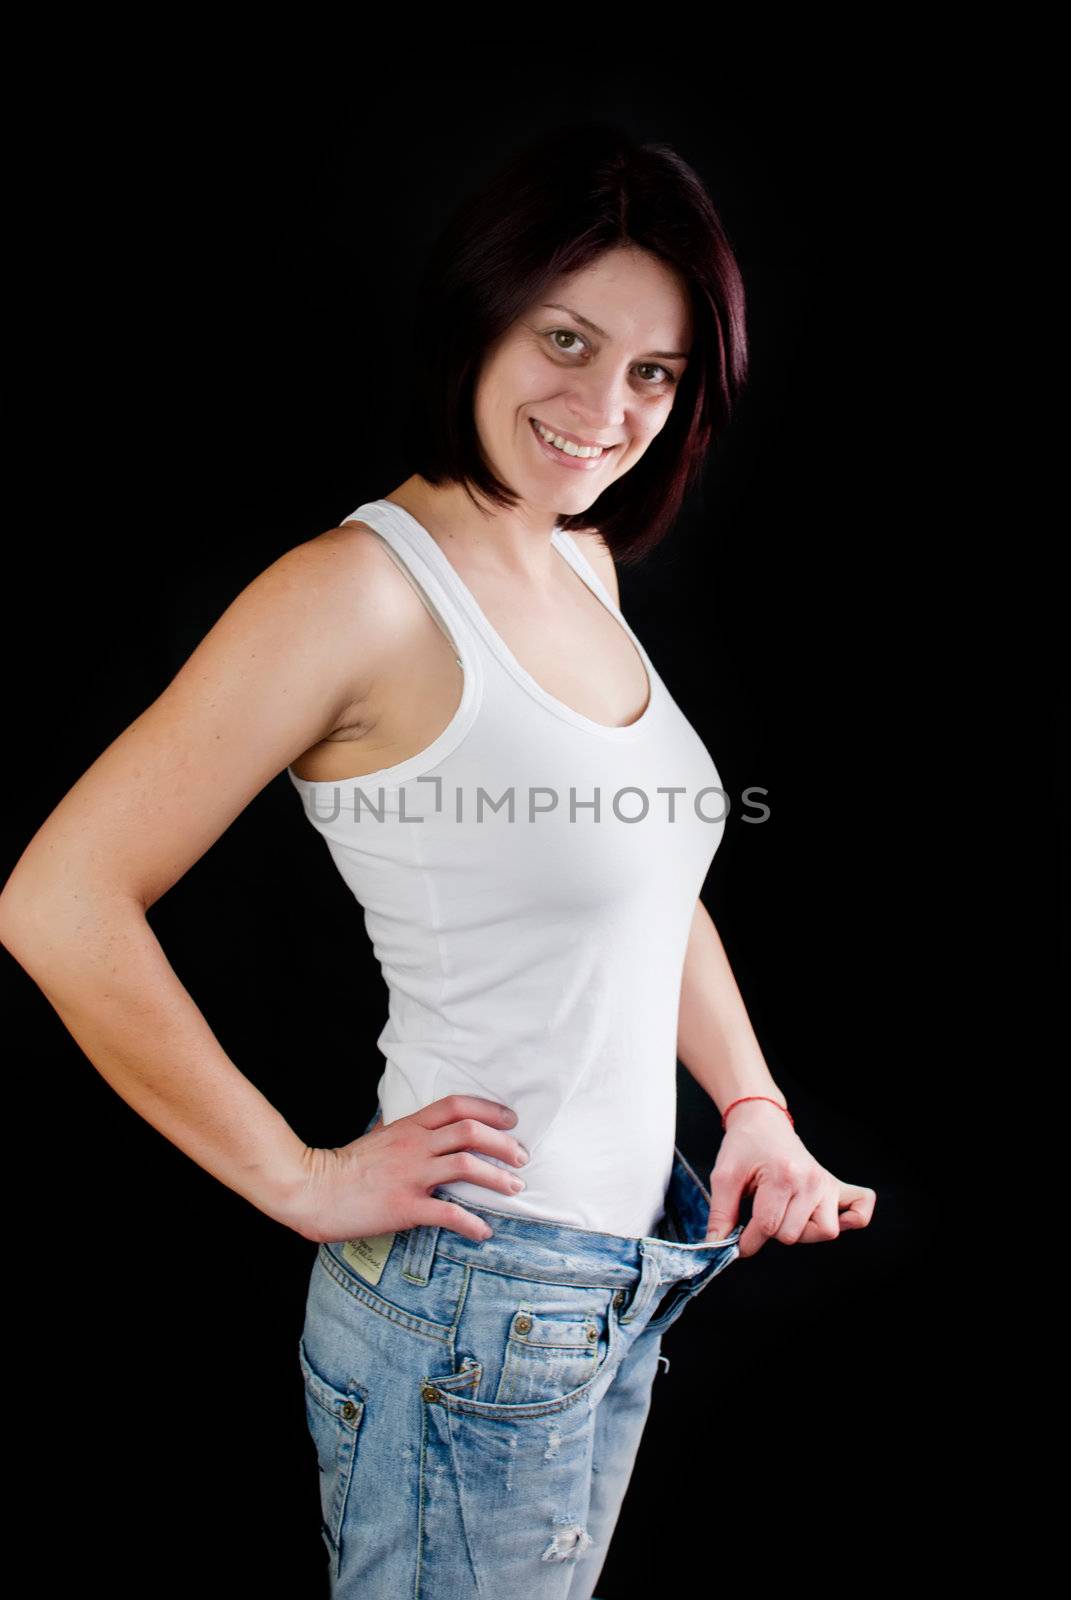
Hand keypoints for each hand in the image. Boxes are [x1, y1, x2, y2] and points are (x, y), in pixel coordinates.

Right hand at [287, 1095, 529, 1244]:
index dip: (489, 1110)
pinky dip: (471, 1223)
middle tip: (521, 1157)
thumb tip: (411, 1124)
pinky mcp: (404, 1207)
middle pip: (470, 1131)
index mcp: (408, 1126)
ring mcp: (410, 1175)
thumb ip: (399, 1130)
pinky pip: (447, 1213)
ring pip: (466, 1166)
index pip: (457, 1106)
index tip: (511, 1121)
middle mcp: (414, 1146)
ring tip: (514, 1188)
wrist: (311, 1188)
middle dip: (503, 1143)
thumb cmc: (344, 1166)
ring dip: (497, 1177)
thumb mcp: (377, 1137)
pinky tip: (483, 1232)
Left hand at [704, 1101, 875, 1256]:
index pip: (767, 1227)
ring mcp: (827, 1184)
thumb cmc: (744, 1145)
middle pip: (794, 1235)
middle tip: (762, 1212)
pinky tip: (825, 1215)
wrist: (762, 1120)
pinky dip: (851, 1220)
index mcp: (783, 1175)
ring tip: (785, 1213)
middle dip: (772, 1232)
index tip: (738, 1242)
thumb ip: (721, 1213)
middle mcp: (811, 1180)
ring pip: (823, 1232)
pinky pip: (860, 1211)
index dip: (747, 1241)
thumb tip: (716, 1245)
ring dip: (800, 1230)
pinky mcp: (837, 1186)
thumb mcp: (724, 1175)